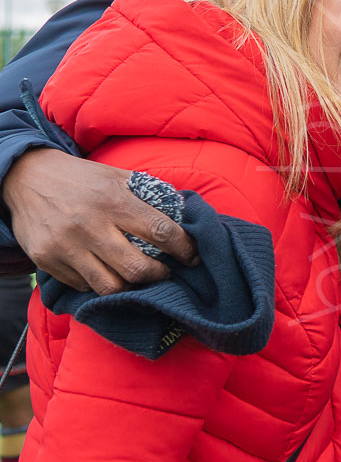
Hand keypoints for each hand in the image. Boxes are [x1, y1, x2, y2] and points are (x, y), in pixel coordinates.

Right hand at [2, 148, 197, 293]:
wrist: (26, 177)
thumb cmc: (83, 178)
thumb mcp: (118, 176)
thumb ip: (150, 194)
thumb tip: (185, 213)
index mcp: (114, 200)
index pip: (161, 231)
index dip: (184, 248)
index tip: (193, 257)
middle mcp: (89, 224)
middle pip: (137, 268)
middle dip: (159, 275)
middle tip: (165, 271)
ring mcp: (65, 245)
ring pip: (110, 286)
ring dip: (130, 286)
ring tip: (136, 276)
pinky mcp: (46, 259)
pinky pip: (83, 286)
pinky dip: (99, 283)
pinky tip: (106, 271)